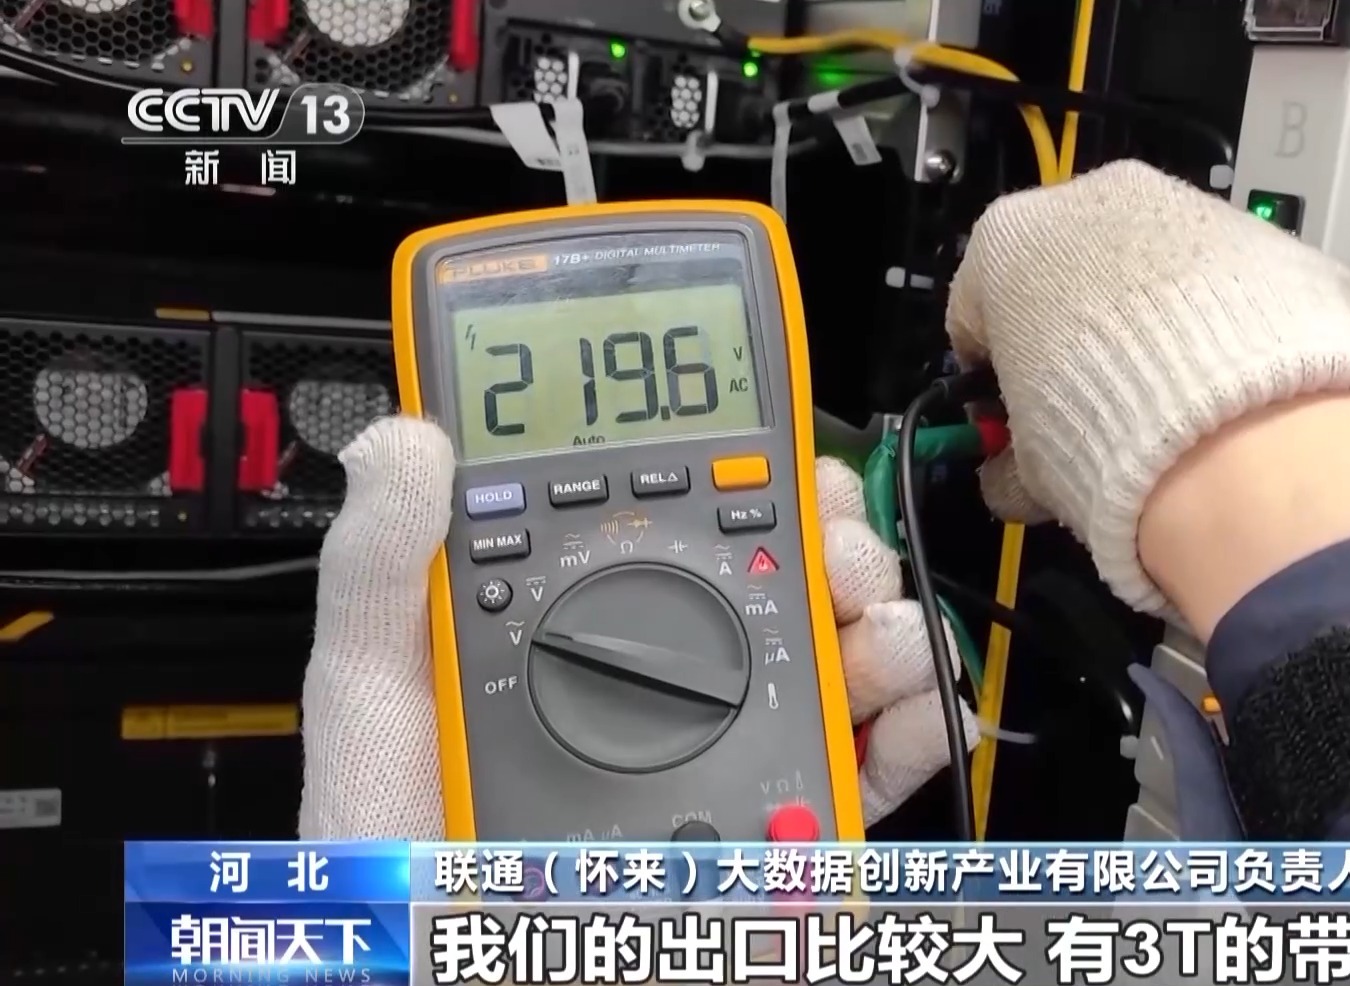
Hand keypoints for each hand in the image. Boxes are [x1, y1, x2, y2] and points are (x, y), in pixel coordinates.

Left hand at [298, 416, 975, 838]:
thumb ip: (381, 567)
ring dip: (885, 627)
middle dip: (835, 543)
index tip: (782, 455)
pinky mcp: (766, 829)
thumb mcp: (368, 693)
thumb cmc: (391, 846)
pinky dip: (915, 729)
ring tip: (878, 633)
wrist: (432, 961)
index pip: (667, 517)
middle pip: (781, 578)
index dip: (739, 471)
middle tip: (833, 546)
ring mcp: (721, 747)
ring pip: (839, 660)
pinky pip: (863, 769)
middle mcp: (662, 674)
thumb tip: (409, 442)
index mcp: (575, 620)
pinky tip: (913, 709)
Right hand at [946, 160, 1349, 616]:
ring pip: (1146, 262)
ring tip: (1170, 398)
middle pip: (1065, 270)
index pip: (976, 307)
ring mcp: (1180, 205)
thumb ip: (1010, 461)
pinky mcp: (1257, 228)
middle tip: (1094, 405)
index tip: (1013, 406)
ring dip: (1149, 316)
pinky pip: (1221, 273)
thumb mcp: (1032, 467)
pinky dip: (1217, 315)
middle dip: (1073, 332)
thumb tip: (1010, 480)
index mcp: (1007, 242)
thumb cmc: (1113, 429)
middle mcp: (1090, 202)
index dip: (991, 368)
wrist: (1241, 432)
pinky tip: (1225, 381)